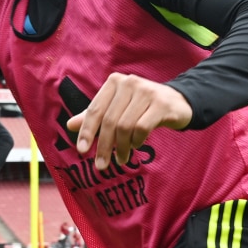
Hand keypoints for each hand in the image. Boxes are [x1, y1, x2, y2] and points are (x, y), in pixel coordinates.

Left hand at [67, 73, 191, 170]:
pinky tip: (137, 146)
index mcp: (114, 82)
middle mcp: (129, 83)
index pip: (95, 110)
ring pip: (125, 126)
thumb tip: (69, 125)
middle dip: (104, 146)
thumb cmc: (142, 107)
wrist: (177, 102)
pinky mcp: (161, 104)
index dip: (87, 131)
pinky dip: (136, 141)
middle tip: (101, 165)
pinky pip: (142, 128)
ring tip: (122, 159)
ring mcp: (147, 92)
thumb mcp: (117, 109)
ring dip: (121, 147)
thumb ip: (95, 116)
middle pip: (109, 121)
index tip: (82, 151)